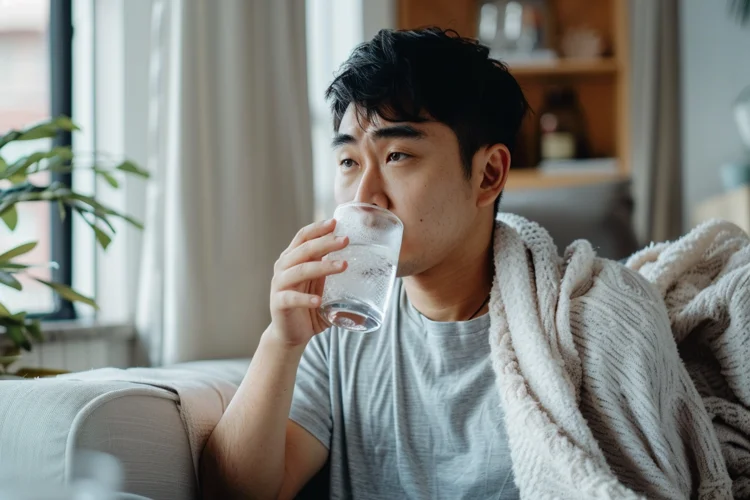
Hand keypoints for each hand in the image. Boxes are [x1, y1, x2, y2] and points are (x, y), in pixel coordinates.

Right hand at [269, 219, 348, 345]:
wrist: (291, 334)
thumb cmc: (309, 305)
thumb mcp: (321, 284)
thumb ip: (332, 270)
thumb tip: (362, 257)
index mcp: (292, 258)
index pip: (303, 237)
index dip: (318, 228)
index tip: (336, 222)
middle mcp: (283, 267)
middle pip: (304, 250)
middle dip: (326, 243)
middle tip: (346, 240)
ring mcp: (279, 285)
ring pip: (300, 270)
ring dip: (323, 267)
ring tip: (344, 266)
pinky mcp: (279, 304)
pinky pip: (291, 298)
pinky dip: (306, 298)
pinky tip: (319, 300)